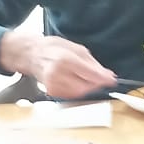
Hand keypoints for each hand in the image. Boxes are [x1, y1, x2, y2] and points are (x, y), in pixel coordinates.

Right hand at [0, 31, 115, 101]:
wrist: (31, 54)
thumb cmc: (52, 48)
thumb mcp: (76, 48)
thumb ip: (93, 64)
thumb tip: (108, 75)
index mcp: (65, 60)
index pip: (91, 75)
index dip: (104, 79)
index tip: (112, 80)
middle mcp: (58, 75)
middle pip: (87, 87)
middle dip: (96, 84)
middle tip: (101, 77)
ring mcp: (54, 86)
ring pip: (80, 93)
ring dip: (88, 87)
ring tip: (85, 77)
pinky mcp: (52, 93)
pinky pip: (72, 95)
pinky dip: (78, 90)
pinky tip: (75, 81)